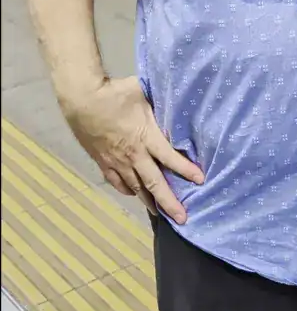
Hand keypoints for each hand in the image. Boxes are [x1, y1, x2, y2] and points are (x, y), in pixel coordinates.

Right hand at [61, 76, 203, 222]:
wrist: (83, 99)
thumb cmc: (115, 92)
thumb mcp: (144, 94)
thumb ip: (158, 104)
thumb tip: (173, 101)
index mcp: (146, 136)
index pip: (170, 158)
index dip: (186, 170)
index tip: (200, 180)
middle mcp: (134, 154)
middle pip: (154, 183)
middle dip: (169, 202)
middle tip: (182, 218)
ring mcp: (117, 161)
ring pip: (136, 188)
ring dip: (149, 201)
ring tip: (161, 213)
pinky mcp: (103, 162)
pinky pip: (117, 182)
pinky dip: (127, 190)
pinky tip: (133, 194)